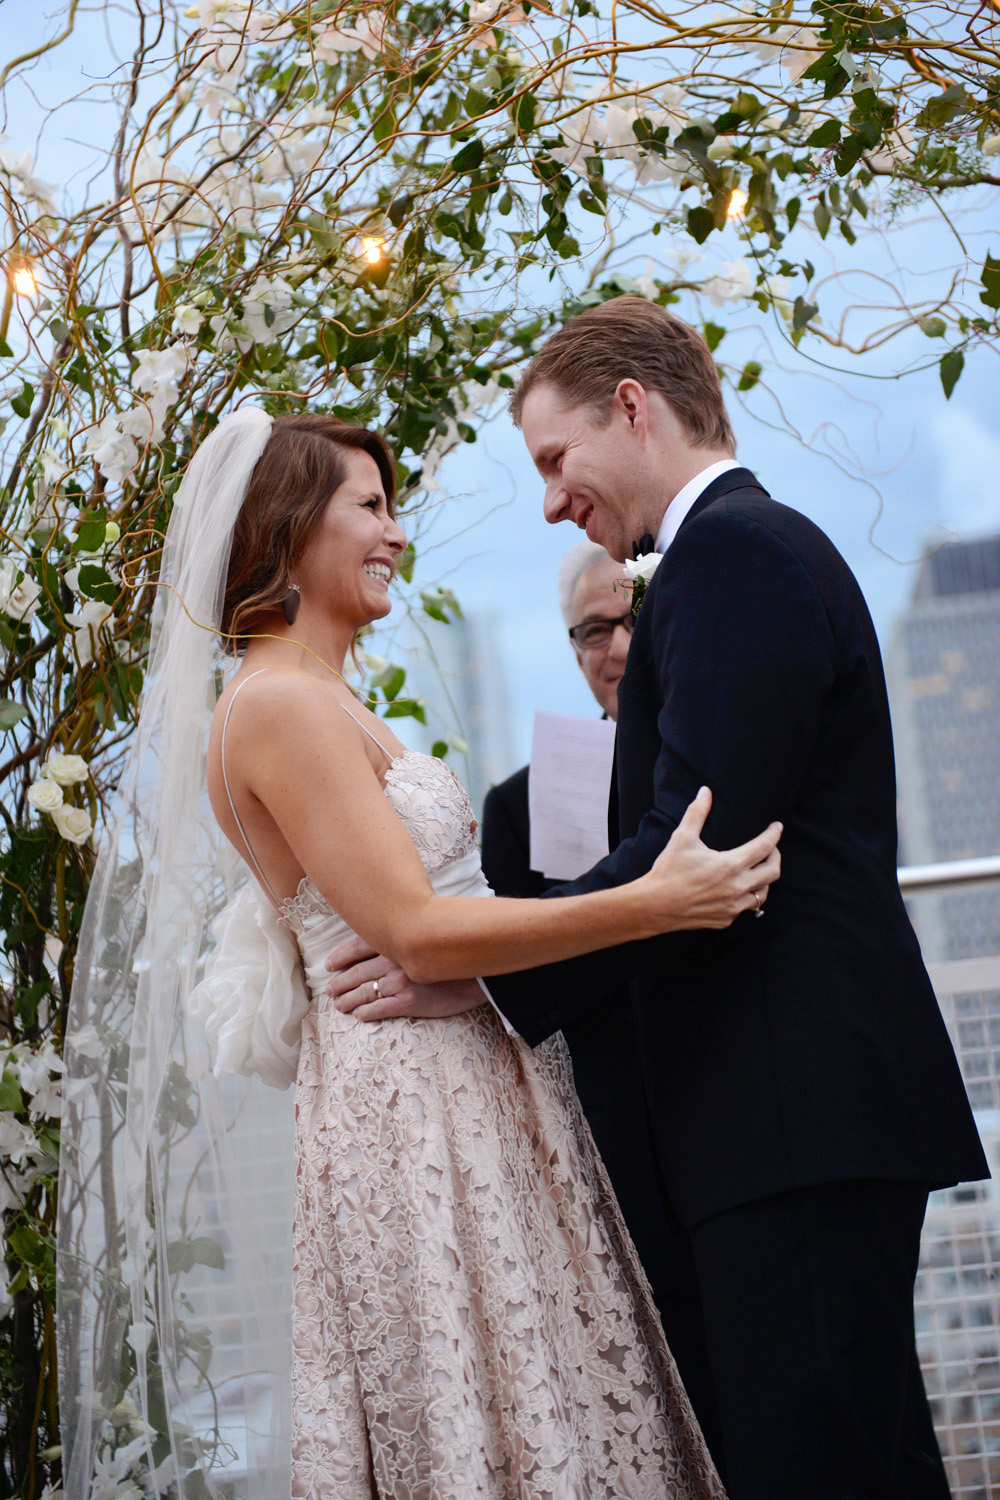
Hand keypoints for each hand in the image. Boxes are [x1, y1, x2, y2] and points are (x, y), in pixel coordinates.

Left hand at [325, 935, 486, 1021]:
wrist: (481, 974)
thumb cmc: (455, 958)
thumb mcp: (427, 941)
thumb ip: (406, 942)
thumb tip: (388, 944)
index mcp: (397, 942)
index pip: (359, 946)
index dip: (341, 956)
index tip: (329, 964)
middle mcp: (395, 960)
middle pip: (357, 972)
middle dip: (340, 982)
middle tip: (330, 990)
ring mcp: (402, 981)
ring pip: (365, 992)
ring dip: (348, 999)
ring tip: (339, 1005)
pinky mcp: (411, 1001)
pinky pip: (381, 1008)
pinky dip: (367, 1012)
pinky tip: (360, 1015)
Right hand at [649, 787, 781, 929]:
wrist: (655, 906)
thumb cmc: (669, 871)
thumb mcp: (682, 838)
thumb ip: (697, 813)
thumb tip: (706, 792)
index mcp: (731, 864)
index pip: (764, 847)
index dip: (774, 834)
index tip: (777, 827)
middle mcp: (737, 887)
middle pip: (773, 872)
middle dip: (775, 857)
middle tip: (770, 849)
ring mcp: (733, 906)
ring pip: (763, 893)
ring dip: (764, 880)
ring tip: (757, 871)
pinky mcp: (725, 919)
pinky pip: (744, 908)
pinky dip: (746, 897)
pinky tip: (737, 890)